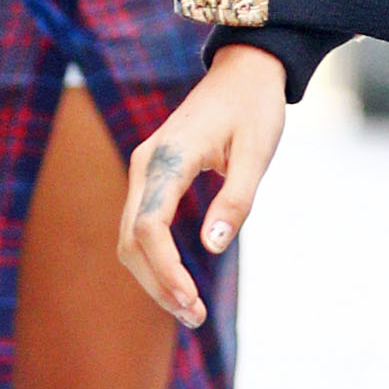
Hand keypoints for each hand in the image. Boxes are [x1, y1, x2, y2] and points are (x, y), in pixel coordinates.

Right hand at [117, 44, 285, 325]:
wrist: (244, 71)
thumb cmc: (254, 108)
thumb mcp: (257, 154)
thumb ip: (236, 200)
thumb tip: (213, 247)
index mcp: (169, 159)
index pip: (148, 227)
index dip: (164, 270)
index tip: (190, 300)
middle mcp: (146, 165)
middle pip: (131, 239)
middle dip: (157, 283)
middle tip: (194, 317)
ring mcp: (145, 170)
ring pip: (130, 237)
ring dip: (154, 277)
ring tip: (190, 310)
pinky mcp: (153, 176)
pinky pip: (141, 226)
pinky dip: (154, 259)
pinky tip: (178, 283)